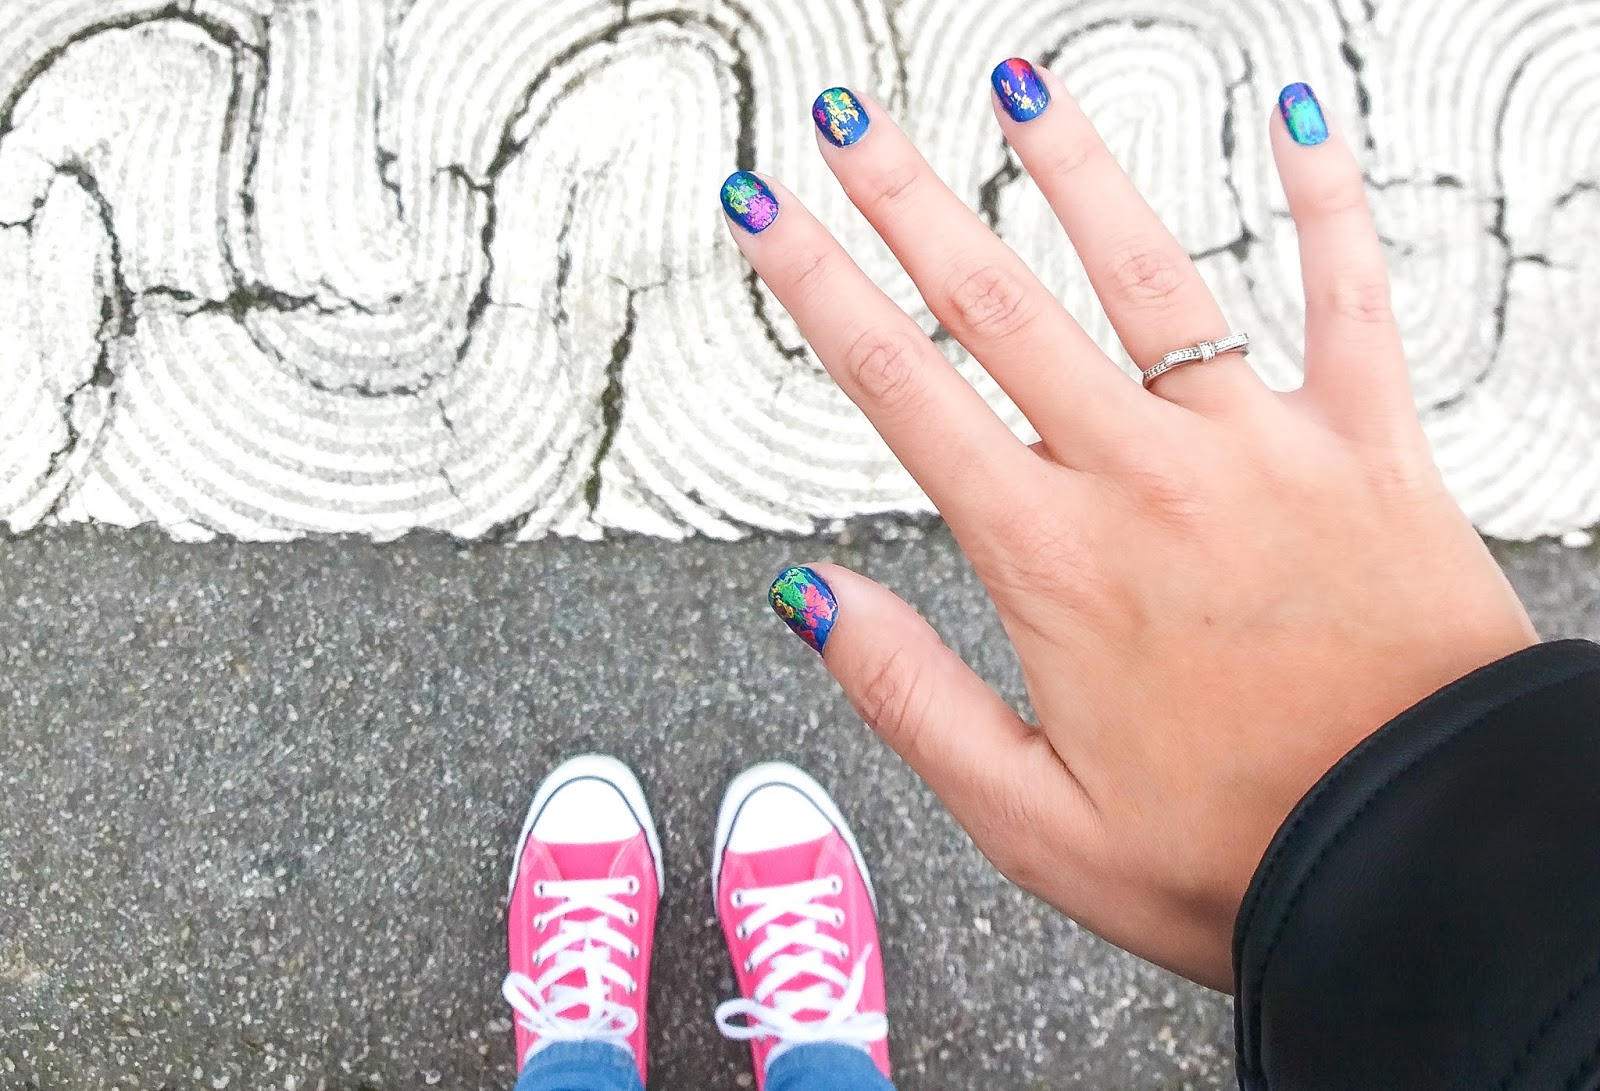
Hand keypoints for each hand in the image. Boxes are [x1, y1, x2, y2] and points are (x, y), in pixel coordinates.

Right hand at [731, 68, 1537, 989]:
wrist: (1425, 865)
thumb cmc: (1235, 855)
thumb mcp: (1029, 820)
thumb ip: (908, 695)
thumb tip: (807, 594)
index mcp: (1052, 560)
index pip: (901, 389)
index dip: (818, 288)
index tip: (764, 212)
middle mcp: (1144, 476)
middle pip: (997, 303)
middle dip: (906, 197)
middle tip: (848, 118)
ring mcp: (1259, 446)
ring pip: (1149, 273)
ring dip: (1073, 168)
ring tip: (1018, 84)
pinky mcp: (1369, 444)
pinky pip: (1349, 293)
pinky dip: (1323, 199)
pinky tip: (1290, 112)